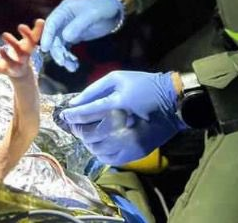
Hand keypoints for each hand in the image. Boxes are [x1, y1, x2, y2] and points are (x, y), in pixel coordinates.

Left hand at [0, 19, 44, 78]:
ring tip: (0, 48)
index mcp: (29, 49)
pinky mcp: (5, 70)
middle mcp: (23, 59)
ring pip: (11, 63)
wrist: (22, 73)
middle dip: (13, 44)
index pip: (31, 42)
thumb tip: (41, 20)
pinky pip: (1, 70)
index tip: (20, 26)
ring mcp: (14, 66)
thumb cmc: (24, 52)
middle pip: (21, 53)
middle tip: (4, 34)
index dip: (27, 34)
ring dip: (5, 56)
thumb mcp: (30, 43)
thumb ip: (36, 31)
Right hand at [40, 0, 122, 71]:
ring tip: (71, 67)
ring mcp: (67, 29)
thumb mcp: (93, 14)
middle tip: (62, 62)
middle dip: (56, 50)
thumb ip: (79, 25)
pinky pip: (67, 48)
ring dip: (63, 56)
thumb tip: (66, 37)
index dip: (47, 35)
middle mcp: (62, 19)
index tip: (45, 48)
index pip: (51, 23)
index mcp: (64, 9)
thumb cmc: (103, 8)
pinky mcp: (73, 37)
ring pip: (59, 45)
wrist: (115, 11)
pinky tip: (74, 65)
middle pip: (54, 36)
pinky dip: (69, 57)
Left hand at [61, 71, 184, 164]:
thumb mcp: (118, 78)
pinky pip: (108, 159)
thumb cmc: (144, 86)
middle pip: (88, 133)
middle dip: (77, 128)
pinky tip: (98, 143)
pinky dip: (98, 152)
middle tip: (74, 124)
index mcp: (117, 104)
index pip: (86, 113)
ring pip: (96, 148)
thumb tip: (75, 102)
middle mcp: (122, 126)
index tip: (64, 114)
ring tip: (86, 133)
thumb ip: (94, 89)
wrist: (173, 103)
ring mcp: (128, 142)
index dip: (71, 115)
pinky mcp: (135, 153)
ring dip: (87, 141)